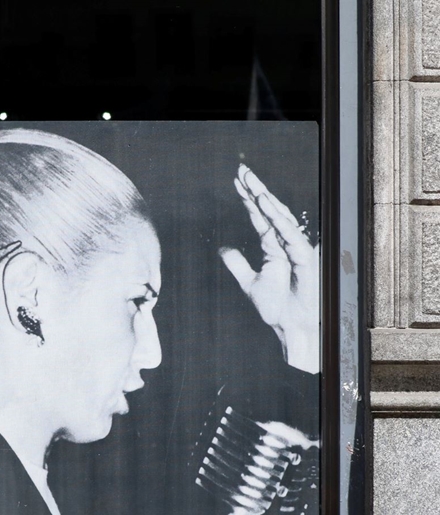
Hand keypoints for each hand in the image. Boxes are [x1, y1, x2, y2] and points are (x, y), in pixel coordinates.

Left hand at [221, 164, 319, 373]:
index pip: (259, 217)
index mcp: (273, 248)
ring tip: (253, 186)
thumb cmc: (278, 309)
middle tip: (243, 172)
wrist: (291, 328)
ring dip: (267, 202)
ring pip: (281, 220)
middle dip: (257, 191)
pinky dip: (279, 221)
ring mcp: (296, 250)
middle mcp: (286, 245)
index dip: (248, 200)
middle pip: (270, 212)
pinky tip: (268, 207)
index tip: (236, 181)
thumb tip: (224, 249)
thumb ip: (237, 265)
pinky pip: (291, 236)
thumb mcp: (250, 284)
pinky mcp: (305, 259)